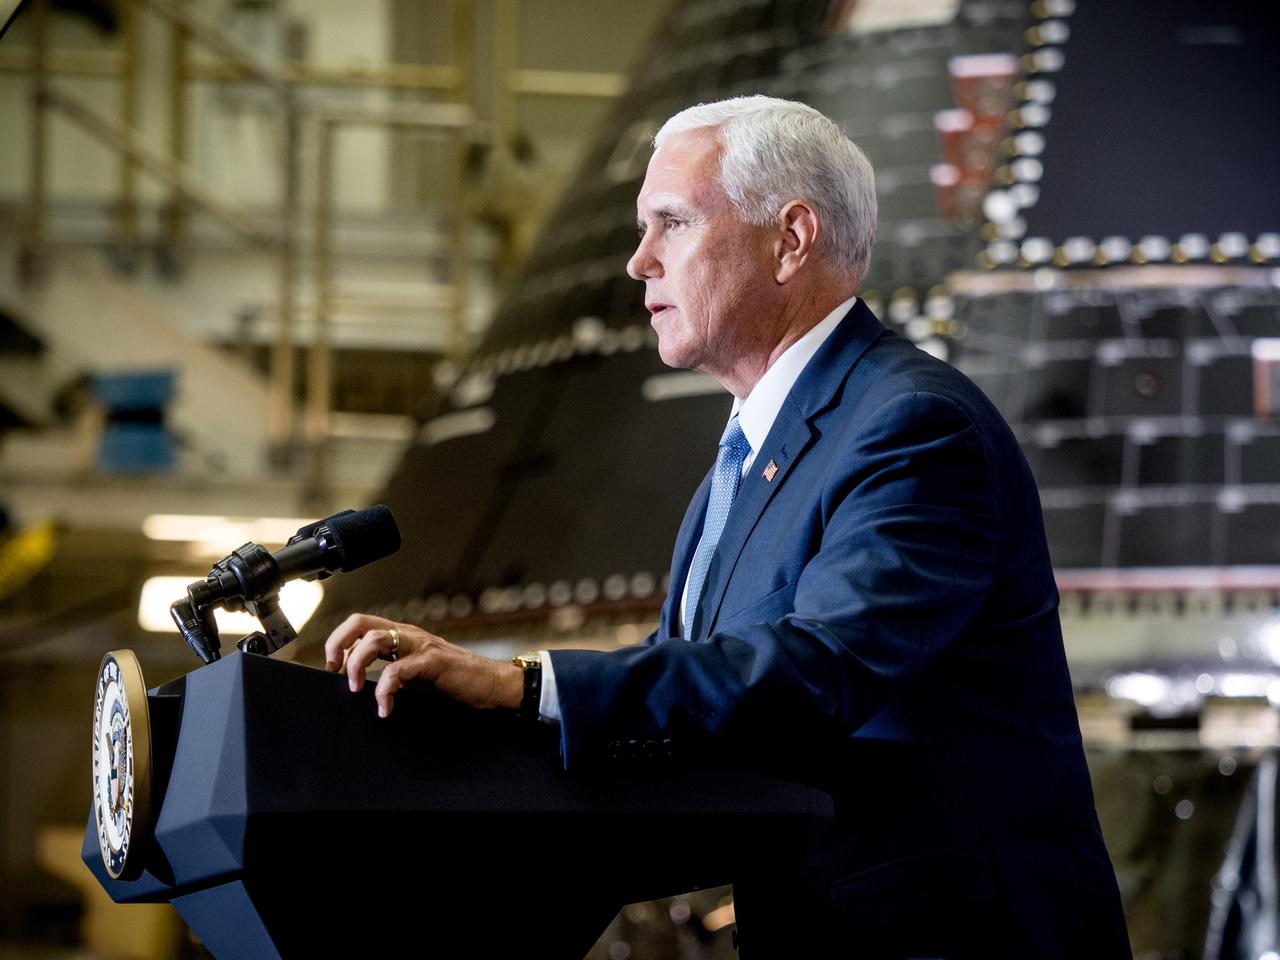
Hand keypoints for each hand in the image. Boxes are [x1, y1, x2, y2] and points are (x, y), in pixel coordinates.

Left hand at [323, 613, 522, 717]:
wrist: (493, 684)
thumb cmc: (456, 681)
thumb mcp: (417, 675)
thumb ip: (395, 673)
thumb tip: (365, 685)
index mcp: (402, 635)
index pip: (360, 624)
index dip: (339, 642)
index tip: (333, 668)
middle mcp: (409, 634)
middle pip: (360, 623)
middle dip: (338, 645)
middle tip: (336, 673)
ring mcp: (421, 645)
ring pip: (376, 640)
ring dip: (358, 665)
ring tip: (358, 690)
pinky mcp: (434, 661)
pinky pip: (399, 670)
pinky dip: (384, 691)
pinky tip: (385, 709)